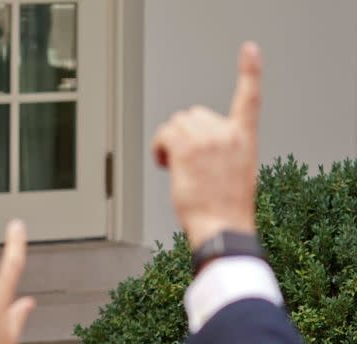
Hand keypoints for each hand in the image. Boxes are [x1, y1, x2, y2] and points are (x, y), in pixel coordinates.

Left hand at [152, 42, 261, 249]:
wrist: (223, 226)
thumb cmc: (226, 209)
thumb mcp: (236, 173)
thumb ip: (222, 151)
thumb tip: (196, 149)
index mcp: (245, 139)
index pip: (250, 99)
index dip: (250, 72)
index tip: (249, 51)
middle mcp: (228, 134)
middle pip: (194, 113)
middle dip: (184, 133)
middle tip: (184, 161)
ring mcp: (207, 140)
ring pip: (175, 123)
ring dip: (169, 141)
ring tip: (176, 166)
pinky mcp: (187, 149)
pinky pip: (163, 134)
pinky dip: (159, 148)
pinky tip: (166, 165)